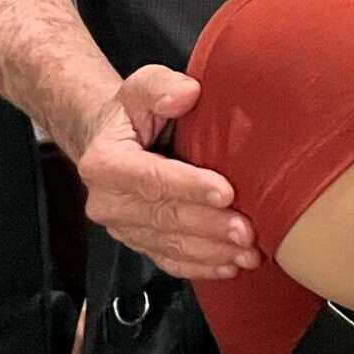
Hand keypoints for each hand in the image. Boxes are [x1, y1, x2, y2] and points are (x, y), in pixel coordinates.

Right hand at [77, 66, 259, 279]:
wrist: (111, 141)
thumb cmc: (135, 112)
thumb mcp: (142, 86)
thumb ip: (160, 87)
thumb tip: (186, 95)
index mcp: (104, 162)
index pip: (150, 178)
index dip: (188, 187)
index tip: (226, 193)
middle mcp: (107, 201)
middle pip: (163, 217)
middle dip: (209, 227)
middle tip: (249, 232)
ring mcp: (121, 226)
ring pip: (168, 244)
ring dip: (211, 252)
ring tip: (249, 254)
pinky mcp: (137, 241)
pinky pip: (167, 259)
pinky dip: (199, 266)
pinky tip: (229, 267)